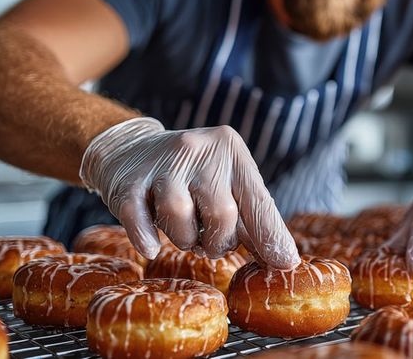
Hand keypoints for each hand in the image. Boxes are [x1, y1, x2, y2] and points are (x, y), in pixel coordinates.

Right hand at [79, 117, 299, 268]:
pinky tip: (152, 245)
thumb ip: (252, 219)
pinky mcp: (128, 181)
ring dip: (185, 239)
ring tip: (185, 232)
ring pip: (180, 217)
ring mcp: (163, 164)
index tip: (284, 263)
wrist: (130, 149)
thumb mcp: (226, 184)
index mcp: (232, 152)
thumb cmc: (191, 176)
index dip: (271, 236)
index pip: (258, 201)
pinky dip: (146, 238)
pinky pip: (138, 219)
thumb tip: (283, 259)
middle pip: (222, 213)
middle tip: (210, 242)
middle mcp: (200, 151)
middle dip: (218, 241)